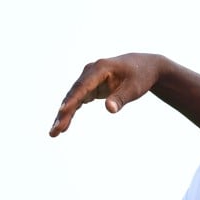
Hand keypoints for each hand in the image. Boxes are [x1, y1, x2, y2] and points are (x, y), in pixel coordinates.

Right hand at [49, 53, 166, 136]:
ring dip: (64, 115)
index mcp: (100, 68)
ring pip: (73, 98)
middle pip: (74, 94)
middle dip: (64, 113)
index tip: (62, 112)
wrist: (145, 66)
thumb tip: (109, 109)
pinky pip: (78, 101)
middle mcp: (90, 72)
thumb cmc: (141, 76)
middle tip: (55, 131)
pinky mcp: (90, 87)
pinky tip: (64, 126)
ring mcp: (88, 79)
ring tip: (54, 133)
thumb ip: (121, 98)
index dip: (72, 100)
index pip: (83, 86)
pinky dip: (71, 112)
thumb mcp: (135, 88)